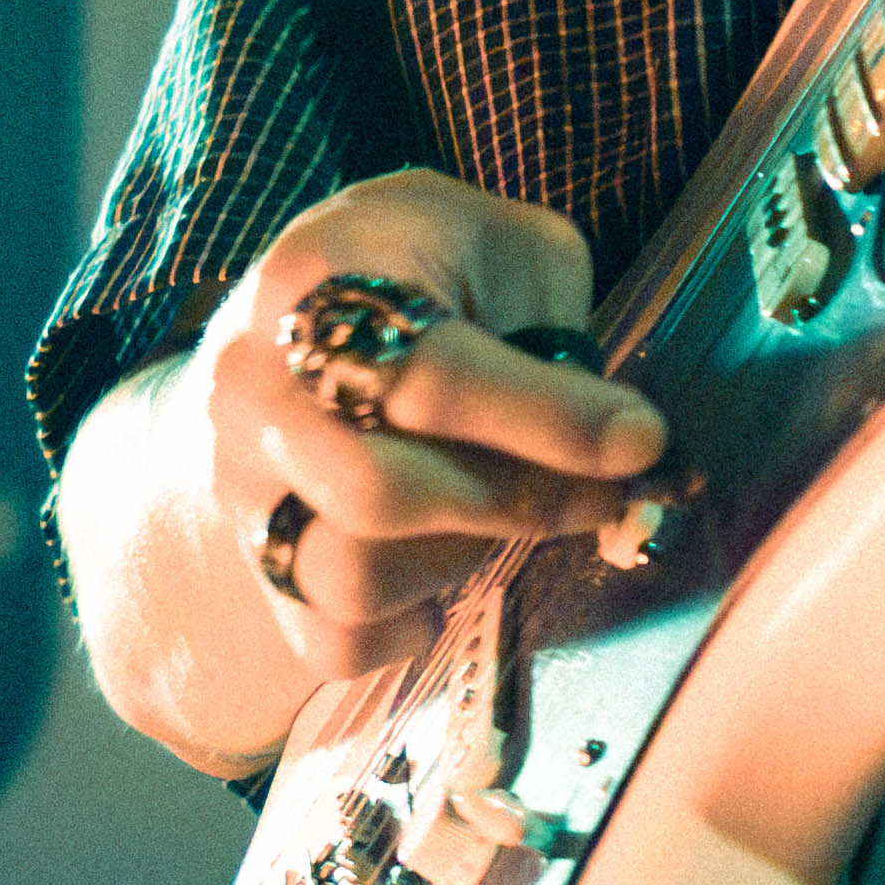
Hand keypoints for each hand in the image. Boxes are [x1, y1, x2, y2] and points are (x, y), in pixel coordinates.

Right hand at [200, 167, 666, 649]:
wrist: (302, 320)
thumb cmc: (429, 274)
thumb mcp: (503, 247)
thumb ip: (557, 325)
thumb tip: (625, 441)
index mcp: (320, 281)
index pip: (428, 374)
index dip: (548, 417)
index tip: (643, 441)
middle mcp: (255, 384)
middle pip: (376, 492)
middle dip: (516, 500)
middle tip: (604, 490)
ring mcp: (242, 478)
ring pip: (350, 576)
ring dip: (461, 561)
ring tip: (504, 513)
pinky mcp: (255, 555)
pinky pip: (332, 638)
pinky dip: (402, 628)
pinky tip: (441, 575)